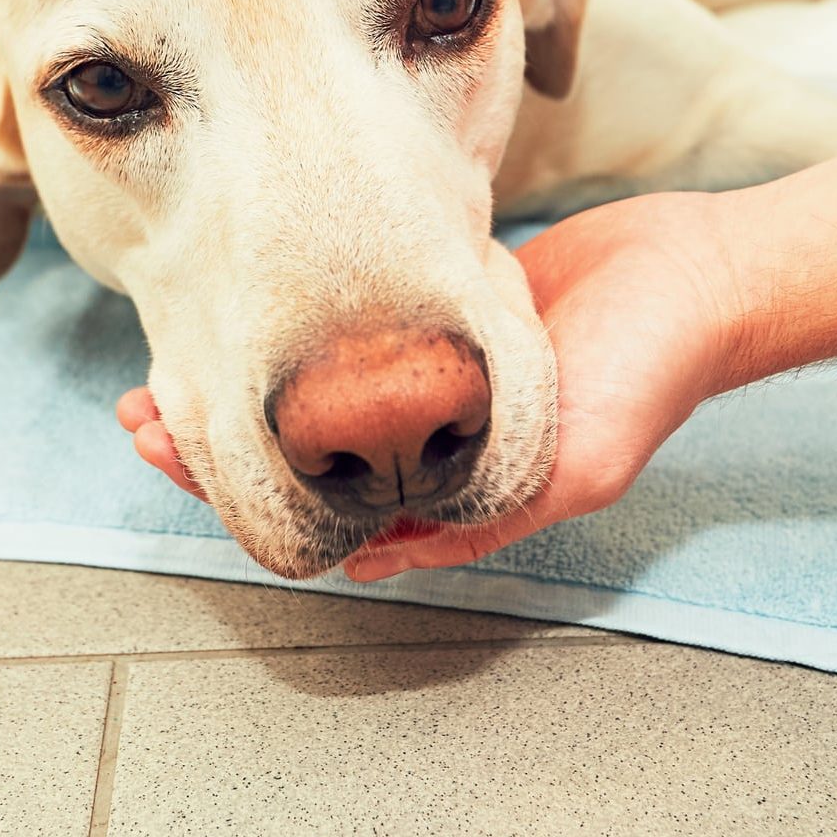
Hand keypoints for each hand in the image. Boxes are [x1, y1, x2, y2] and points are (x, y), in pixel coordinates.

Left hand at [112, 189, 750, 578]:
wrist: (691, 274)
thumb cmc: (646, 371)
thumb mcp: (575, 466)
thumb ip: (481, 517)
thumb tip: (371, 562)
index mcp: (452, 486)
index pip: (322, 504)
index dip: (237, 486)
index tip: (168, 448)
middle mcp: (429, 437)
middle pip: (298, 451)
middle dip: (216, 436)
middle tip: (145, 410)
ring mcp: (426, 377)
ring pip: (309, 393)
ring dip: (242, 385)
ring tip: (171, 366)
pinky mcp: (433, 318)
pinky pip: (347, 336)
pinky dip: (291, 335)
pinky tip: (246, 317)